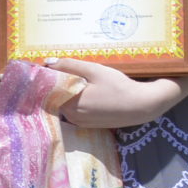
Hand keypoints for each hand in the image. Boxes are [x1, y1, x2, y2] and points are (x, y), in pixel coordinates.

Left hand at [44, 58, 187, 128]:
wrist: (142, 106)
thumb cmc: (119, 87)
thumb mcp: (95, 71)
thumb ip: (70, 66)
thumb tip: (47, 62)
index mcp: (70, 104)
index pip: (48, 90)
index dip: (46, 77)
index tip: (45, 67)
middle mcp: (71, 117)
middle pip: (54, 97)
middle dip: (55, 84)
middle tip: (60, 70)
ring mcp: (79, 123)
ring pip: (63, 104)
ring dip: (64, 93)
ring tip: (73, 79)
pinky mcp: (87, 125)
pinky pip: (72, 111)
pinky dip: (73, 101)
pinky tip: (84, 91)